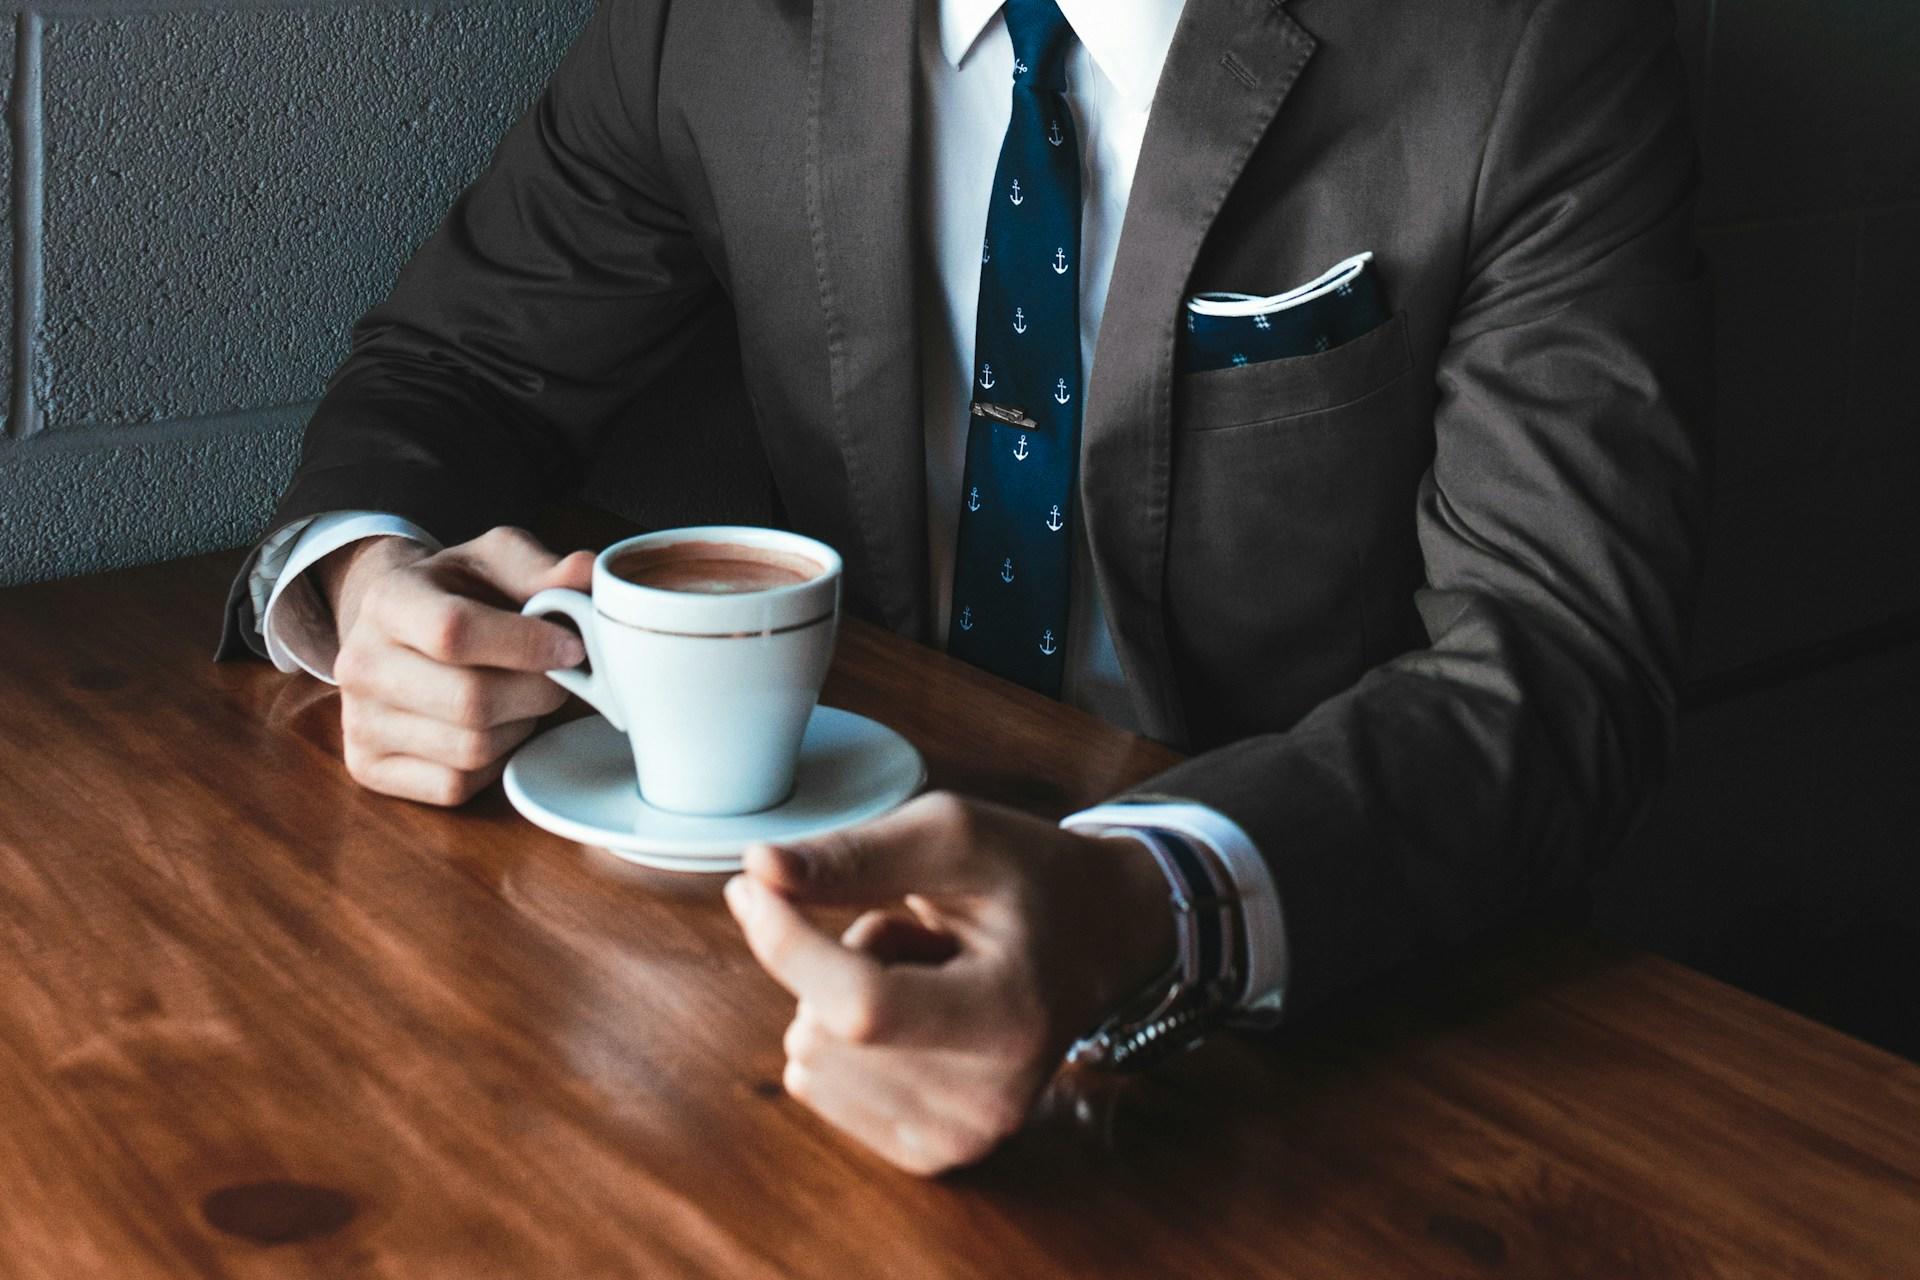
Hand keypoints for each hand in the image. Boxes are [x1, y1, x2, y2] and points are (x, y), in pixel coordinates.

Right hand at [321, 526, 594, 804]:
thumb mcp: (496, 561)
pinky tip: (494, 728)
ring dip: (519, 726)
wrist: (398, 628)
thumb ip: (542, 568)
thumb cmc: (459, 593)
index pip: (455, 631)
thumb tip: (587, 574)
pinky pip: (455, 784)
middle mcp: (359, 663)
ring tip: (521, 696)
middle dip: (537, 691)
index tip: (572, 647)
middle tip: (558, 676)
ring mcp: (358, 721)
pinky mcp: (368, 768)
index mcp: (388, 599)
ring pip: (471, 749)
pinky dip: (492, 763)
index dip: (528, 644)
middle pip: (471, 700)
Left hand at [724, 793, 1175, 1174]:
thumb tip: (758, 869)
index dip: (789, 944)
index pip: (862, 1005)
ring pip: (810, 1058)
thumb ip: (856, 855)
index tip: (751, 887)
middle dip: (841, 960)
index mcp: (1012, 1016)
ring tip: (925, 973)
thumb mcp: (955, 836)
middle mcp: (992, 1099)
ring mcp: (963, 1137)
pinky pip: (817, 1088)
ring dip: (843, 999)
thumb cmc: (1028, 878)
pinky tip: (915, 1015)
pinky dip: (844, 1041)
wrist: (1100, 939)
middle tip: (921, 938)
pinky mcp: (933, 1153)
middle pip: (822, 1031)